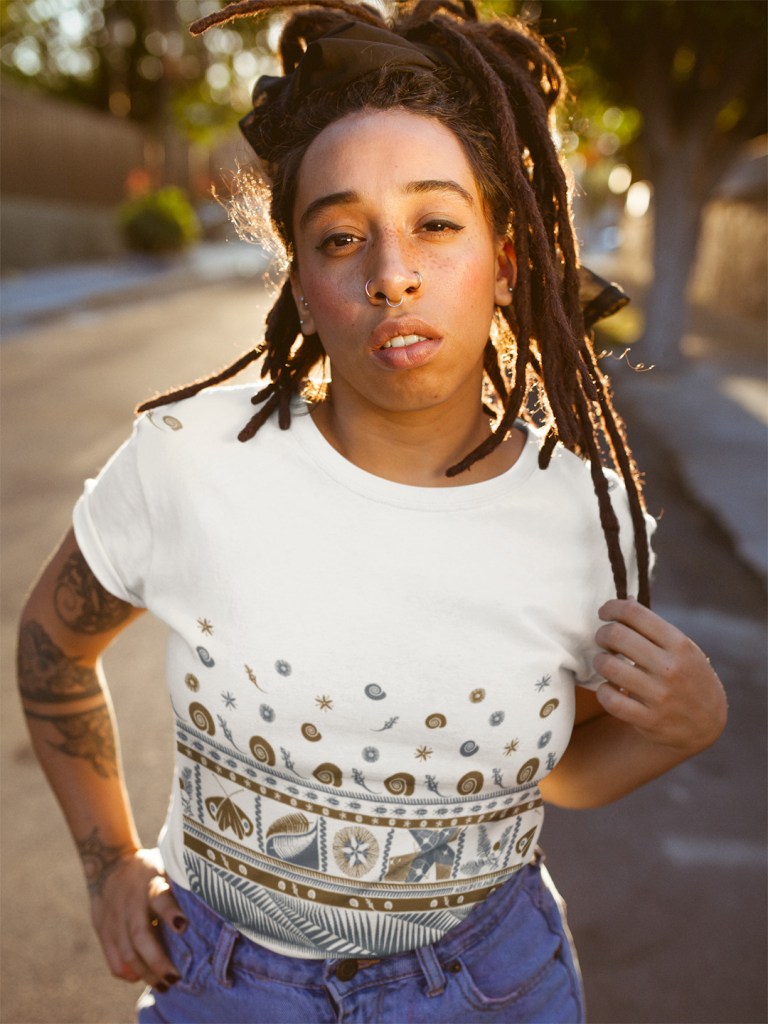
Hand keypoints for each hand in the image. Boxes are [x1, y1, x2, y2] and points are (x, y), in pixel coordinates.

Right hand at [88, 846, 186, 988]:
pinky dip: (127, 973)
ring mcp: (115, 919)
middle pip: (141, 936)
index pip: (160, 898)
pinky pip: (114, 959)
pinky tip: (141, 978)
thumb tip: (217, 890)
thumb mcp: (166, 865)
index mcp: (151, 883)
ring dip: (146, 973)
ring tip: (164, 986)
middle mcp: (132, 903)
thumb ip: (183, 880)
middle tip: (176, 977)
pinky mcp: (104, 931)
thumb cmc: (150, 869)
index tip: (183, 926)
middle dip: (158, 960)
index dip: (170, 913)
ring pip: (128, 953)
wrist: (109, 864)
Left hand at [593, 598, 726, 754]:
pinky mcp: (649, 720)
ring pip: (608, 666)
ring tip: (606, 663)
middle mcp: (670, 667)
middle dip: (602, 634)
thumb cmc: (690, 677)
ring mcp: (660, 695)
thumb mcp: (685, 649)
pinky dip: (603, 691)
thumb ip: (655, 628)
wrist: (709, 725)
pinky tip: (609, 688)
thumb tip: (625, 600)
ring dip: (600, 661)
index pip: (634, 613)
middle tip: (604, 640)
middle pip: (616, 635)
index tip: (604, 613)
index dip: (612, 608)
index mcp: (679, 644)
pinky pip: (610, 700)